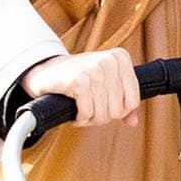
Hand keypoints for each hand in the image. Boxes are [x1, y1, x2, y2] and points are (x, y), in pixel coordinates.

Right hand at [22, 48, 138, 126]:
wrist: (46, 72)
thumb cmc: (79, 79)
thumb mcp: (106, 84)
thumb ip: (124, 102)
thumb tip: (133, 122)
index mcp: (120, 58)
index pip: (133, 101)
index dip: (120, 111)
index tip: (106, 104)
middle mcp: (109, 61)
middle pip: (118, 111)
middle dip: (103, 115)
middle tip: (90, 106)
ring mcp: (94, 70)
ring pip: (104, 115)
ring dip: (90, 118)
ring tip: (82, 108)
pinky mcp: (78, 81)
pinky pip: (87, 113)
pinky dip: (80, 118)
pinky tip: (75, 110)